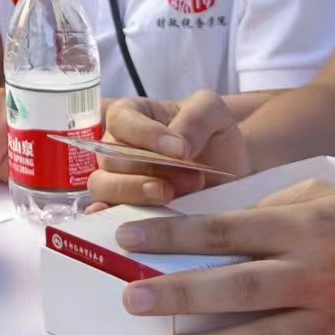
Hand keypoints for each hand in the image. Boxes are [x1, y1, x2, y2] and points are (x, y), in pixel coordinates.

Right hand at [85, 91, 251, 207]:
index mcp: (131, 115)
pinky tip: (135, 224)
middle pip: (109, 158)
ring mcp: (118, 180)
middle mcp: (116, 147)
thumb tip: (177, 146)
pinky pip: (108, 214)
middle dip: (146, 170)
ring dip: (136, 194)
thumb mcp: (213, 111)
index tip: (180, 150)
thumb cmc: (214, 131)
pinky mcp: (127, 209)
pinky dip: (112, 218)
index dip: (146, 135)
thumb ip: (195, 118)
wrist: (231, 166)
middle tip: (187, 178)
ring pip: (103, 186)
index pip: (121, 120)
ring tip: (171, 196)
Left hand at [113, 180, 334, 334]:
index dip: (173, 234)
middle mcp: (312, 274)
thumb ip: (271, 210)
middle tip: (133, 299)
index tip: (128, 238)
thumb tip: (212, 224)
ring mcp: (334, 321)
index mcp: (300, 227)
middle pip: (237, 285)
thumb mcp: (323, 197)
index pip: (224, 228)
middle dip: (181, 294)